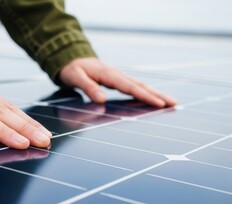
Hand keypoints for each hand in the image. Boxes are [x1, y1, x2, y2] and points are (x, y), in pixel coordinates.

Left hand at [59, 57, 176, 106]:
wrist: (70, 58)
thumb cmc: (72, 69)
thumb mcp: (76, 78)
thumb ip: (89, 88)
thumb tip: (102, 100)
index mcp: (109, 74)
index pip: (130, 87)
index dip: (145, 96)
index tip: (159, 103)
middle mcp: (117, 74)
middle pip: (140, 85)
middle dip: (158, 94)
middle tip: (174, 103)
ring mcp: (118, 76)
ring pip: (139, 85)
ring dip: (155, 93)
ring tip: (170, 102)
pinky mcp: (116, 79)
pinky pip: (133, 86)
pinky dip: (145, 92)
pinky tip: (153, 98)